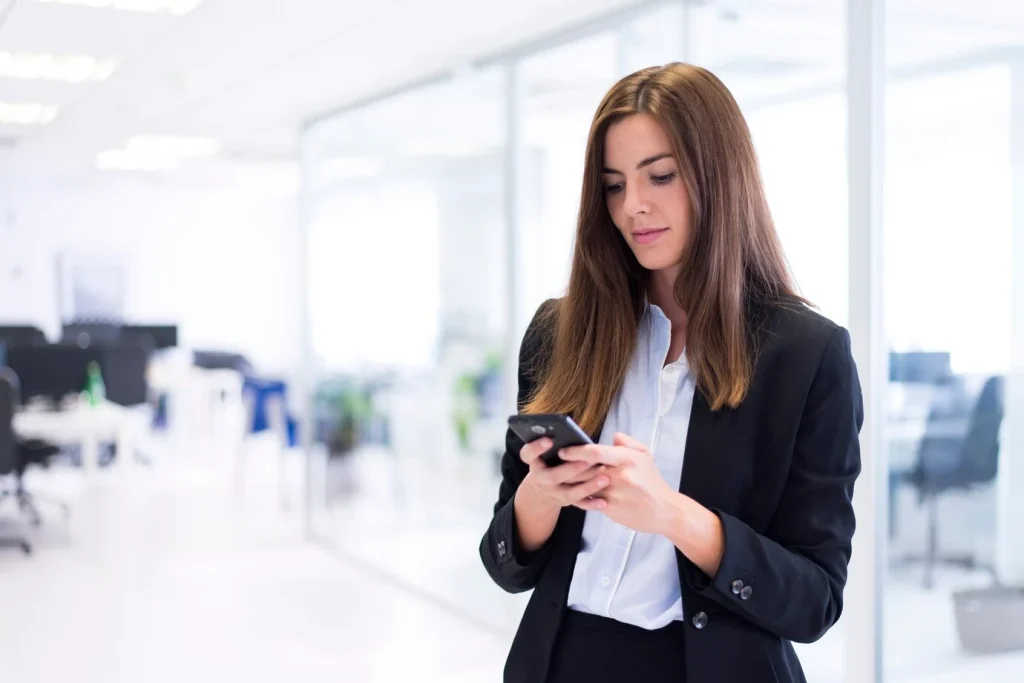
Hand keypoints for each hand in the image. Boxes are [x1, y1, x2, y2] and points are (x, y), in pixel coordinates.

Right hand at [519, 437, 610, 512]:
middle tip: (588, 460)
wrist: (543, 490)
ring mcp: (553, 493)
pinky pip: (579, 505)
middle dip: (570, 468)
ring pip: (569, 493)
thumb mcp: (546, 452)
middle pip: (553, 476)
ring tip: (604, 478)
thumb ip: (556, 441)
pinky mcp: (565, 502)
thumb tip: (571, 430)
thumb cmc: (550, 461)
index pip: (528, 454)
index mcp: (534, 462)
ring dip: (587, 487)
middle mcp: (541, 479)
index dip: (536, 447)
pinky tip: (604, 502)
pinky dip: (592, 504)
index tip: (549, 439)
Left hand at [559, 432, 676, 535]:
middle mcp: (619, 476)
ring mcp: (614, 494)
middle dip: (568, 467)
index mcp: (627, 459)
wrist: (664, 511)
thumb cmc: (652, 481)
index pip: (596, 452)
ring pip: (584, 486)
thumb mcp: (645, 455)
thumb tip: (613, 436)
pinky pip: (589, 501)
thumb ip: (627, 443)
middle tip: (555, 463)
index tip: (564, 450)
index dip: (577, 451)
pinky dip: (580, 496)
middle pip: (585, 470)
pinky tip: (574, 492)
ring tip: (560, 476)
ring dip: (571, 482)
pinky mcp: (611, 509)